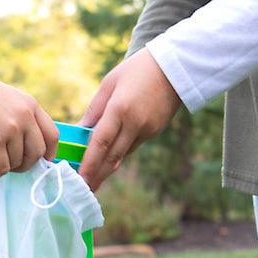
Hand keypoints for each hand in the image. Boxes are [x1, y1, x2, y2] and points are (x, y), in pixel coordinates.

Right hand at [0, 77, 58, 178]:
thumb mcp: (6, 99)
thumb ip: (19, 119)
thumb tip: (22, 151)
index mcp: (30, 105)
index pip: (52, 135)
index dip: (48, 154)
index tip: (40, 162)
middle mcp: (25, 116)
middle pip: (37, 153)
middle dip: (23, 165)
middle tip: (6, 163)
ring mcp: (11, 128)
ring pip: (17, 163)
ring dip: (0, 167)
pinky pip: (0, 168)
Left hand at [78, 47, 181, 189]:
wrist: (177, 66)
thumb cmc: (138, 70)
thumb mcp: (110, 82)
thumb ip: (95, 109)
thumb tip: (80, 131)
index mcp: (119, 109)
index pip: (100, 142)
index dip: (89, 163)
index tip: (80, 179)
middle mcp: (134, 123)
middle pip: (112, 157)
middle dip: (97, 175)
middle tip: (85, 190)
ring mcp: (147, 130)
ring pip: (122, 154)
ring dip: (107, 168)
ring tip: (93, 179)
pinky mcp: (155, 132)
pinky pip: (132, 146)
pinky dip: (120, 152)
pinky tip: (110, 158)